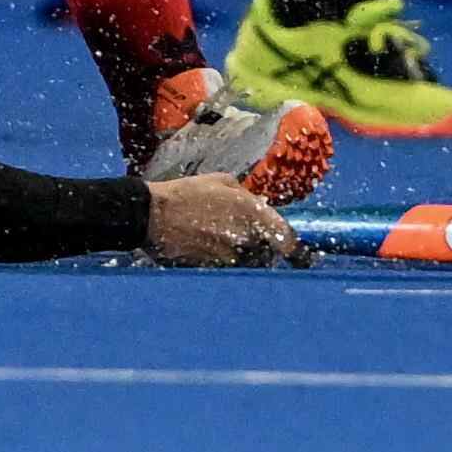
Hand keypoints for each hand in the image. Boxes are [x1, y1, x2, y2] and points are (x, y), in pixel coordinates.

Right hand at [143, 174, 304, 266]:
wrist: (152, 216)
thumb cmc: (185, 193)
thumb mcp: (219, 181)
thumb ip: (245, 195)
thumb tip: (257, 206)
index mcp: (251, 212)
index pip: (286, 238)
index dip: (295, 249)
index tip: (299, 255)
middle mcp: (245, 238)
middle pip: (268, 255)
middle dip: (263, 250)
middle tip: (248, 242)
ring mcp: (230, 257)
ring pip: (249, 264)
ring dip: (244, 258)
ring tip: (221, 245)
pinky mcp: (214, 270)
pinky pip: (229, 270)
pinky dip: (224, 264)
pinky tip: (207, 251)